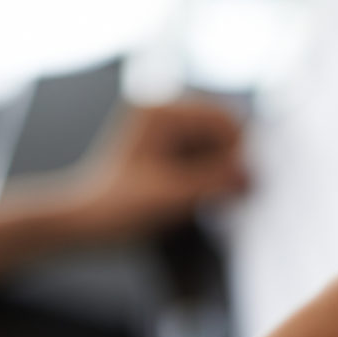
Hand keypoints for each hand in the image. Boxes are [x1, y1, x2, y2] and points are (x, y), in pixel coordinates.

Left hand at [61, 100, 247, 239]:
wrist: (86, 225)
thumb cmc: (117, 208)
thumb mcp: (173, 195)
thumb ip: (215, 181)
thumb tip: (251, 173)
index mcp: (160, 111)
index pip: (222, 120)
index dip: (236, 153)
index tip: (240, 185)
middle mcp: (163, 112)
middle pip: (221, 132)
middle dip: (225, 164)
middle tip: (221, 196)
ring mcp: (165, 130)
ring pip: (215, 148)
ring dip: (216, 174)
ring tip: (197, 199)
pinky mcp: (166, 150)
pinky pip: (203, 159)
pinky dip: (206, 179)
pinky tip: (193, 197)